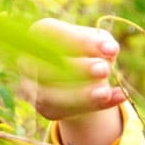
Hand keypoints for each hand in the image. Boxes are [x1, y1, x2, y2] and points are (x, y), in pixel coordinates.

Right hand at [19, 19, 124, 144]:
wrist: (80, 78)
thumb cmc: (88, 51)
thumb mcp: (98, 41)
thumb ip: (102, 43)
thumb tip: (110, 49)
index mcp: (40, 32)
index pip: (54, 36)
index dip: (82, 43)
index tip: (112, 50)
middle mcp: (28, 59)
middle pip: (47, 67)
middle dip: (78, 70)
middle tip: (104, 70)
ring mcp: (32, 86)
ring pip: (51, 96)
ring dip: (81, 95)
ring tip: (106, 92)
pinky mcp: (44, 109)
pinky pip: (66, 111)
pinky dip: (94, 106)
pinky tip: (117, 98)